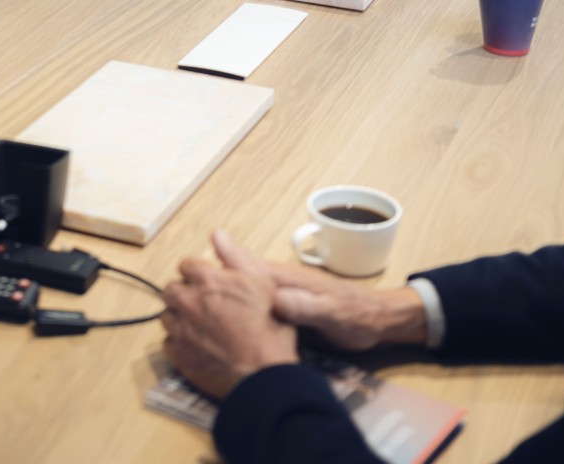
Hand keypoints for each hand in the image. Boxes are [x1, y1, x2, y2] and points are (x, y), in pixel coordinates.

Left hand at [162, 233, 298, 399]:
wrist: (264, 375)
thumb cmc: (268, 330)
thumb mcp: (262, 283)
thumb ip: (235, 256)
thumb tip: (218, 234)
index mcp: (206, 279)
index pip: (186, 265)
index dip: (199, 274)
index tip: (208, 284)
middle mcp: (188, 300)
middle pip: (172, 288)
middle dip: (184, 294)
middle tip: (204, 306)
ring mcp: (180, 328)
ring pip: (167, 315)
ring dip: (179, 317)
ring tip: (200, 327)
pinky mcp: (178, 354)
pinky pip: (168, 342)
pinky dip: (179, 343)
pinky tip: (197, 346)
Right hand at [207, 232, 426, 351]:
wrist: (378, 320)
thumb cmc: (357, 317)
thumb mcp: (334, 315)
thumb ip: (307, 307)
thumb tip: (276, 299)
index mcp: (287, 282)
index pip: (251, 266)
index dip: (228, 256)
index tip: (207, 243)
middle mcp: (280, 282)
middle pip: (241, 271)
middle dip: (215, 267)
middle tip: (186, 268)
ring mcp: (283, 292)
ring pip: (246, 283)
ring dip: (223, 281)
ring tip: (197, 284)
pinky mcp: (287, 306)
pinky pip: (255, 297)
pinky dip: (238, 296)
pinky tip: (227, 306)